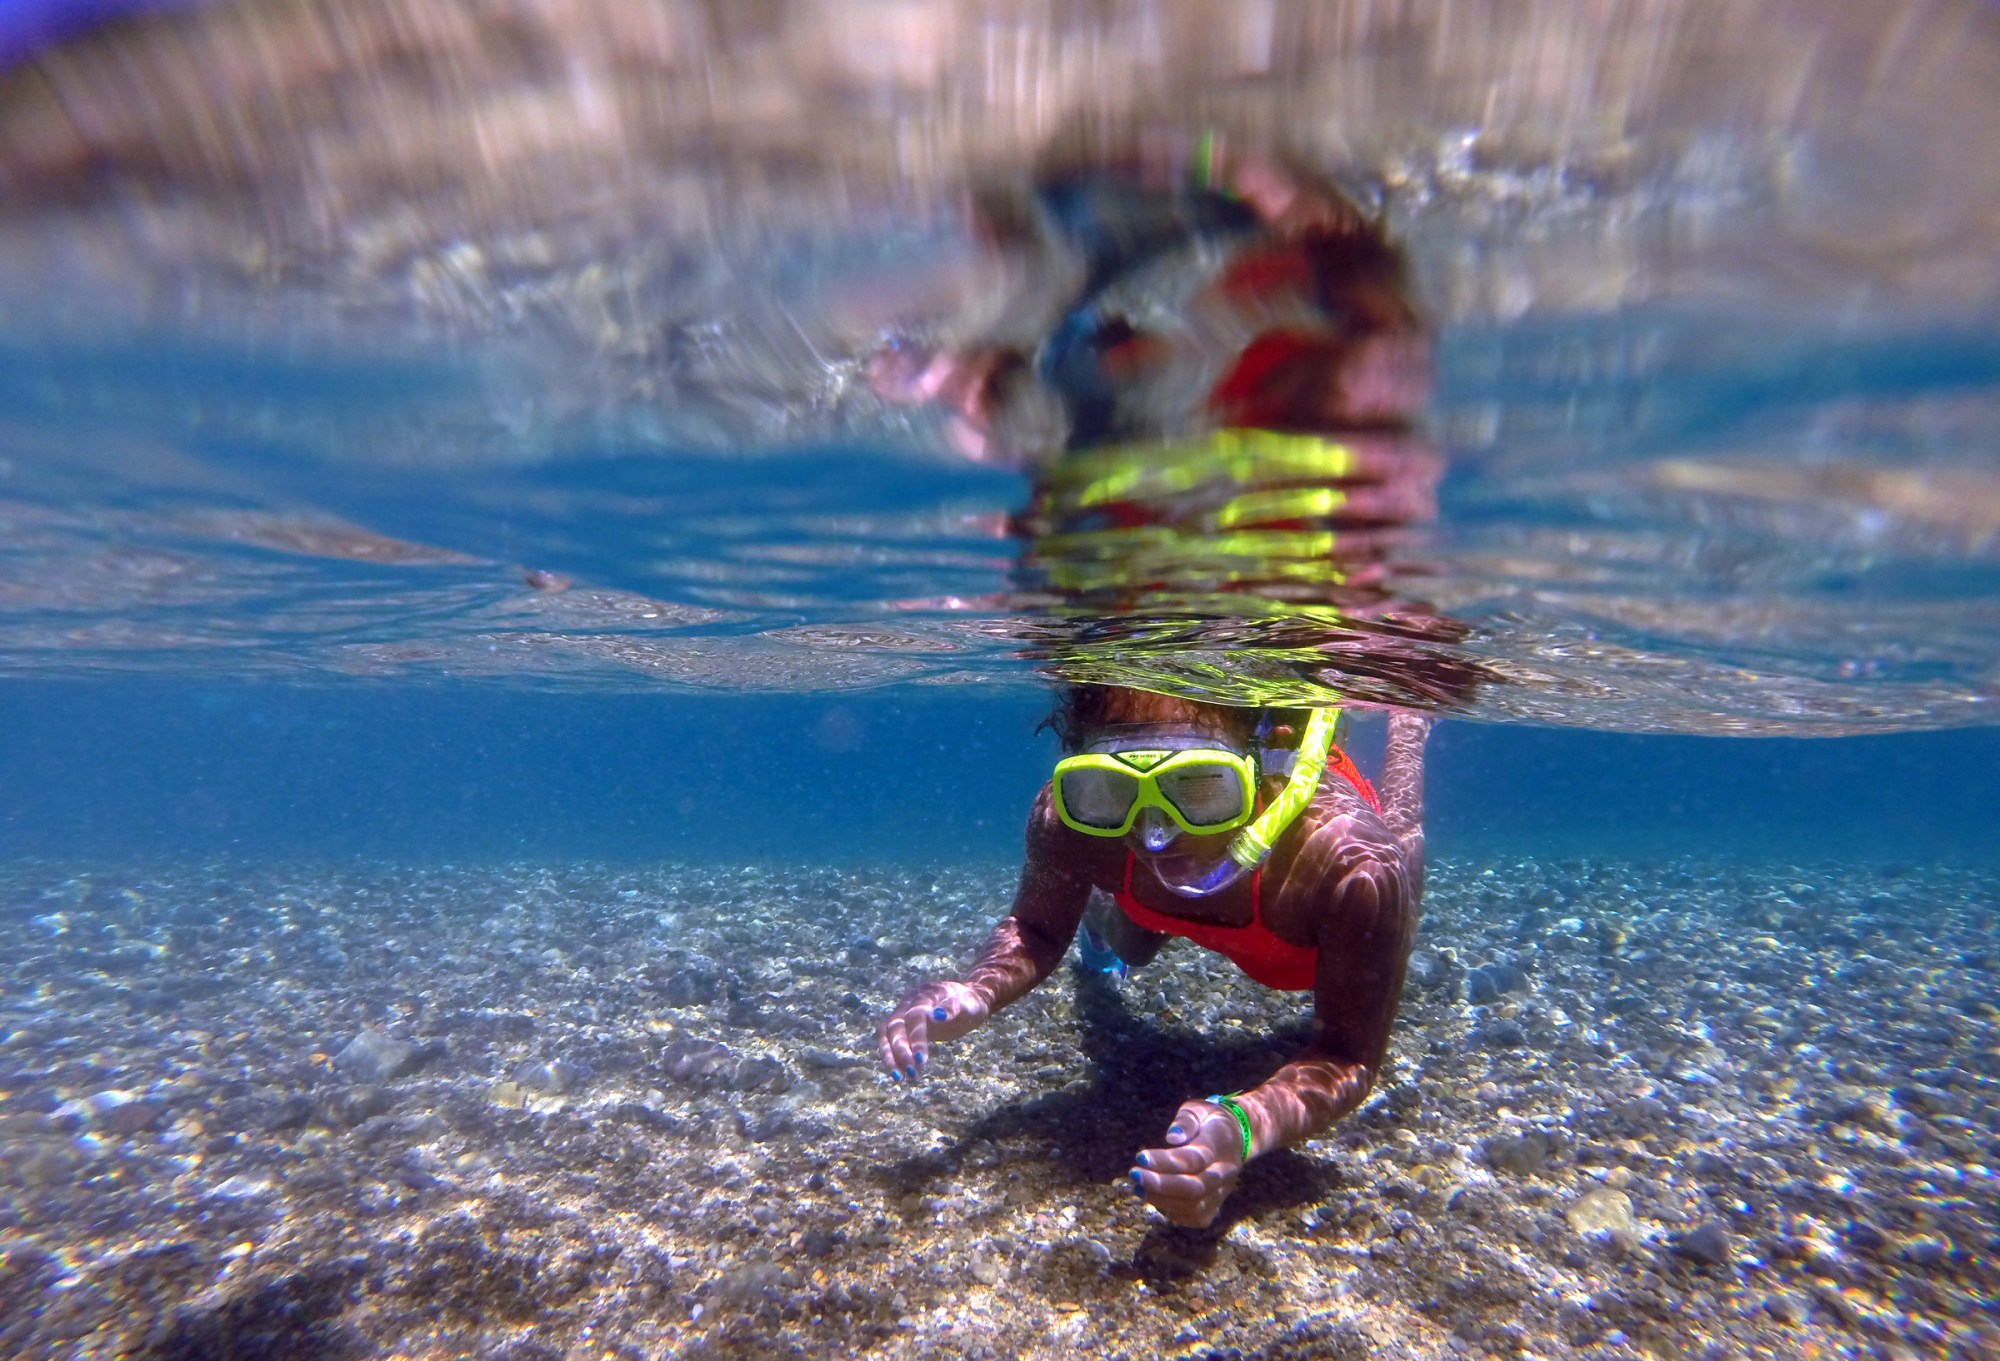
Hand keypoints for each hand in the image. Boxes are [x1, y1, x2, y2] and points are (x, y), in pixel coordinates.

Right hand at [876, 981, 988, 1081]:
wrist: (966, 999)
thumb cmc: (968, 1003)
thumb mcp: (967, 1005)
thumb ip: (952, 1008)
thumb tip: (937, 1016)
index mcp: (926, 995)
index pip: (915, 1016)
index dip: (916, 1038)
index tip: (921, 1060)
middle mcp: (910, 1002)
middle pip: (896, 1025)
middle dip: (901, 1051)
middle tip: (912, 1073)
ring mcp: (904, 1012)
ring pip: (886, 1032)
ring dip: (889, 1055)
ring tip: (898, 1077)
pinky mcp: (902, 1025)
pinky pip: (889, 1039)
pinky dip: (891, 1056)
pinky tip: (898, 1073)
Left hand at [1129, 1100, 1245, 1227]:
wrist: (1238, 1136)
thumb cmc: (1209, 1120)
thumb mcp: (1198, 1109)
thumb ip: (1186, 1121)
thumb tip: (1172, 1137)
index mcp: (1220, 1145)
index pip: (1193, 1159)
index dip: (1166, 1161)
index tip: (1140, 1157)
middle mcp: (1225, 1172)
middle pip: (1195, 1187)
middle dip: (1161, 1185)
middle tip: (1134, 1175)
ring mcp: (1223, 1191)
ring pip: (1195, 1206)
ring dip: (1162, 1200)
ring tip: (1138, 1188)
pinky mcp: (1218, 1204)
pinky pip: (1197, 1217)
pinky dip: (1174, 1213)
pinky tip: (1155, 1198)